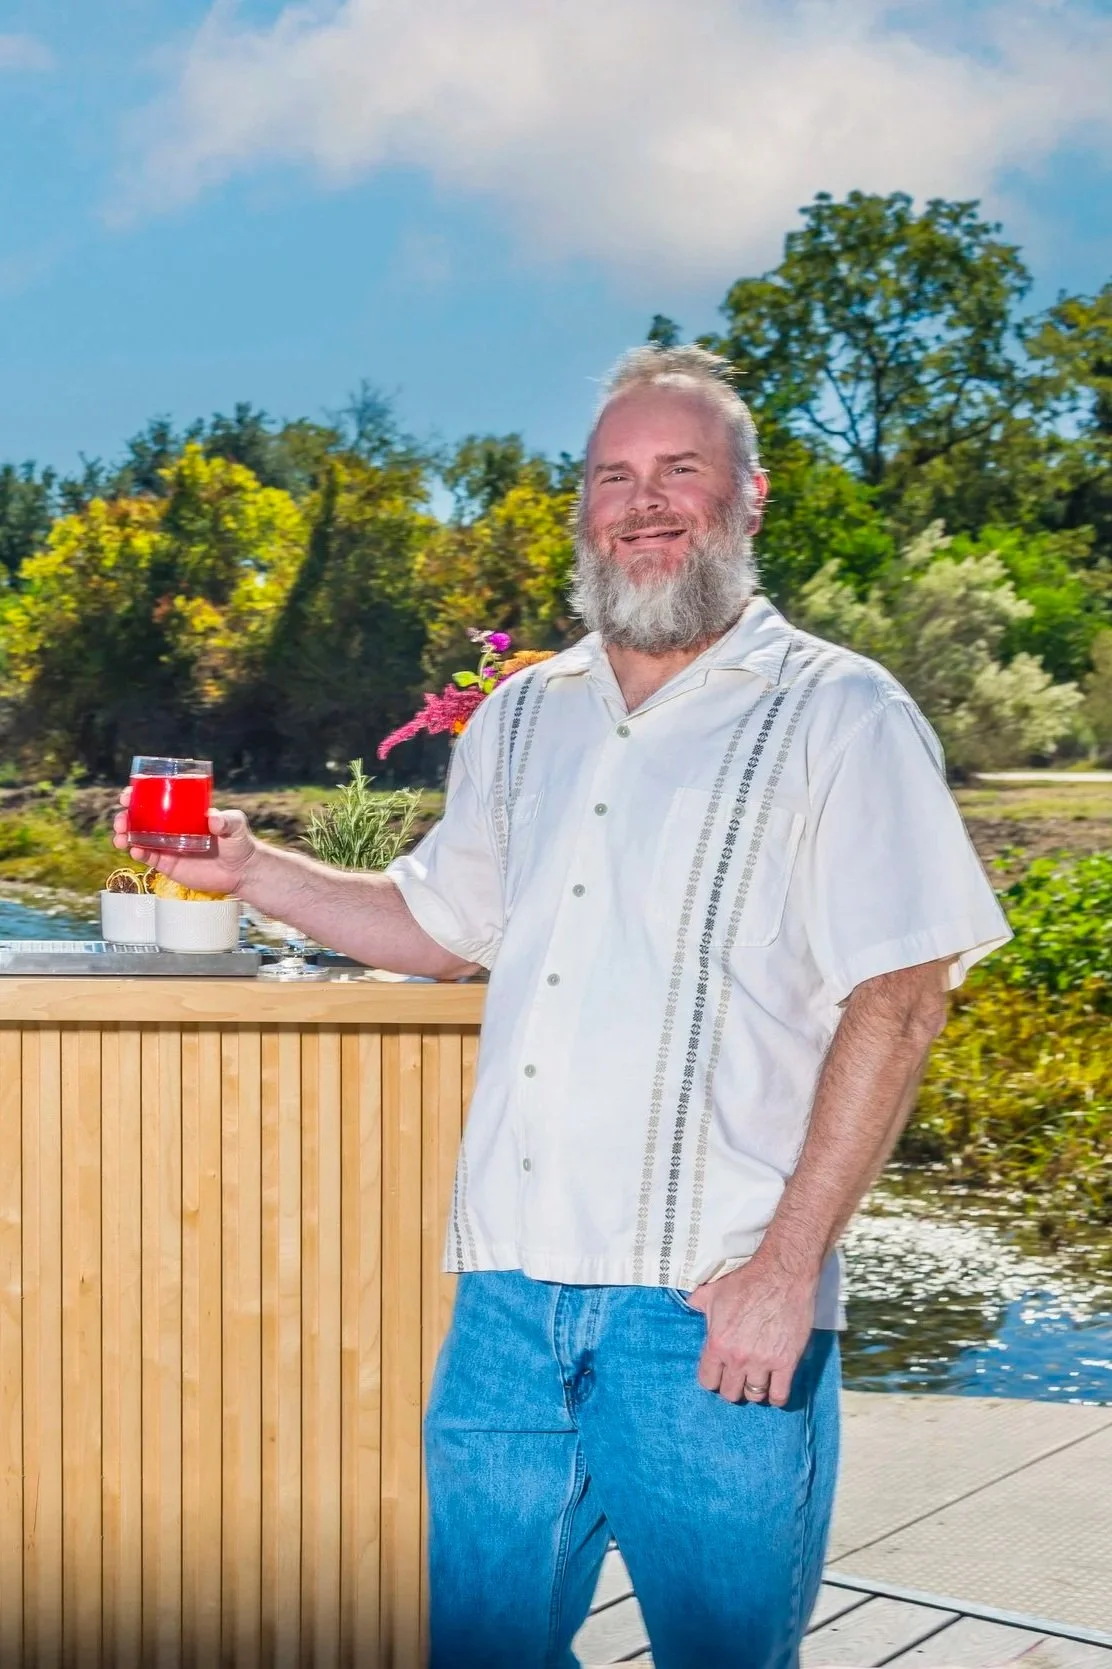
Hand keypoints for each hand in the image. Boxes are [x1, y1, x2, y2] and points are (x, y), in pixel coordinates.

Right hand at [113, 788, 259, 896]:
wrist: (242, 871)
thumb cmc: (239, 842)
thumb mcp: (235, 824)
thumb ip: (227, 820)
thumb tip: (213, 818)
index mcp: (181, 812)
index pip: (155, 800)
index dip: (138, 795)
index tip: (128, 793)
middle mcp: (170, 828)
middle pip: (140, 819)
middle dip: (125, 817)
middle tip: (121, 819)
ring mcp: (167, 846)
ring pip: (138, 838)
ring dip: (124, 835)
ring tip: (120, 836)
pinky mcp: (168, 865)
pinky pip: (148, 858)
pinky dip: (138, 853)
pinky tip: (134, 851)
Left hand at [685, 1254, 817, 1406]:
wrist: (782, 1275)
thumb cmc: (748, 1281)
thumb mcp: (715, 1290)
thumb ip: (699, 1302)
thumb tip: (690, 1304)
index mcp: (717, 1343)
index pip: (707, 1380)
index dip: (713, 1379)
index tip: (719, 1374)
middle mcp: (738, 1358)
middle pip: (730, 1393)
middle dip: (733, 1387)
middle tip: (739, 1377)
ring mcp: (763, 1362)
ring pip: (755, 1396)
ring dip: (755, 1390)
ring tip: (757, 1380)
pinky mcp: (787, 1362)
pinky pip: (780, 1395)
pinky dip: (777, 1396)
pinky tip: (775, 1386)